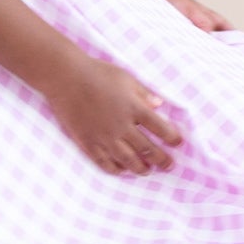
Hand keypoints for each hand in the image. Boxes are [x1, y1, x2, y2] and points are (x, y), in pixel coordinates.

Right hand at [42, 54, 185, 175]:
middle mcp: (121, 126)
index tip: (178, 143)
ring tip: (147, 171)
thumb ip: (144, 94)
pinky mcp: (88, 142)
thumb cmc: (98, 73)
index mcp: (134, 108)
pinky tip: (122, 170)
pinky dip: (116, 169)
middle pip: (148, 149)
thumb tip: (159, 105)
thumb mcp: (126, 78)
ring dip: (141, 169)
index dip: (173, 138)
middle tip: (169, 166)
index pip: (161, 129)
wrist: (65, 78)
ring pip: (128, 161)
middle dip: (162, 160)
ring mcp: (104, 137)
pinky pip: (105, 163)